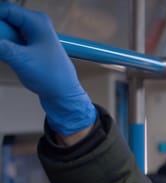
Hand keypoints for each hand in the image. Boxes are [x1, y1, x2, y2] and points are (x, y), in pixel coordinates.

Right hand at [0, 3, 94, 135]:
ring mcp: (29, 34)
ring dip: (1, 42)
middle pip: (3, 19)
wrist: (62, 93)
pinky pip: (5, 40)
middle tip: (3, 50)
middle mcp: (33, 24)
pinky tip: (7, 58)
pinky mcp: (25, 44)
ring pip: (3, 31)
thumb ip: (0, 46)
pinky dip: (2, 47)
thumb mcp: (21, 60)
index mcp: (37, 21)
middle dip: (0, 33)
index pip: (5, 9)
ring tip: (8, 56)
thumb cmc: (52, 77)